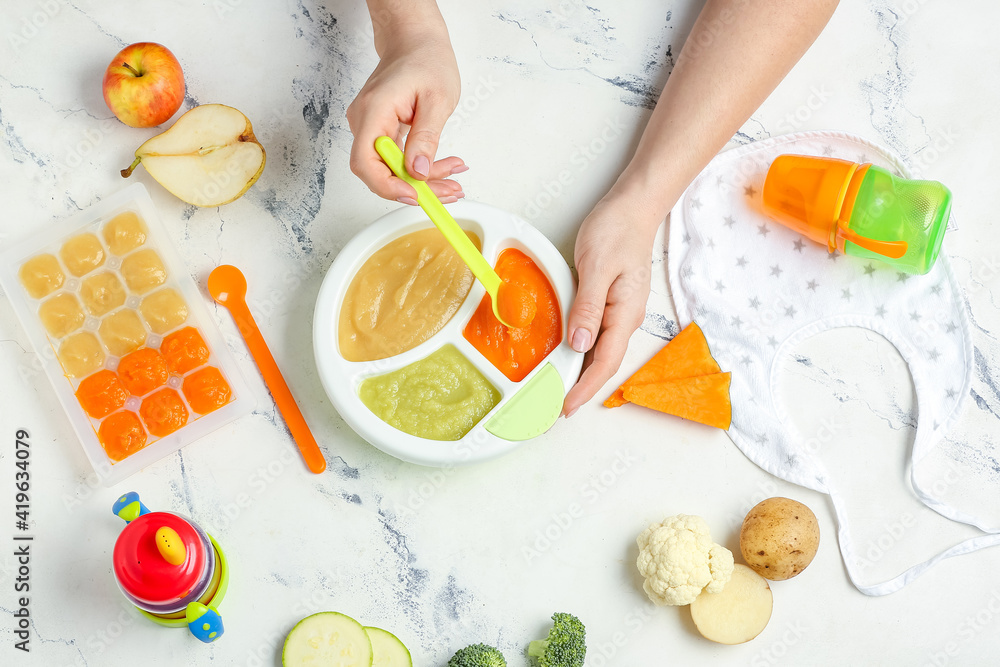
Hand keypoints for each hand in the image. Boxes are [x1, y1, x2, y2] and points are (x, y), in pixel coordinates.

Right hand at [346, 21, 465, 204]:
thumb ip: (426, 137)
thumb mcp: (437, 99)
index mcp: (374, 110)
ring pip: (389, 167)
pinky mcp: (379, 130)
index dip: (387, 185)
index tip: (414, 195)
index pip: (365, 160)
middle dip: (414, 187)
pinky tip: (442, 168)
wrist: (415, 41)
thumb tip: (417, 170)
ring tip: (453, 177)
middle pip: (378, 170)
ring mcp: (369, 126)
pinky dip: (417, 166)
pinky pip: (394, 157)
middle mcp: (365, 120)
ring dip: (421, 178)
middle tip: (448, 191)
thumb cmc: (426, 60)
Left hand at [562, 191, 661, 417]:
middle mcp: (625, 318)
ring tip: (555, 391)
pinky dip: (578, 352)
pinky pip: (594, 335)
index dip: (585, 388)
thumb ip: (589, 306)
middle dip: (580, 389)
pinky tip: (564, 357)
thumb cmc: (618, 231)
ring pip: (598, 352)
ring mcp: (618, 312)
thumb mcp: (599, 267)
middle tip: (553, 409)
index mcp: (626, 314)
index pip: (605, 362)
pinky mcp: (609, 303)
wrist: (633, 207)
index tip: (566, 407)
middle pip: (602, 364)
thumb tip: (580, 343)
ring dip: (578, 373)